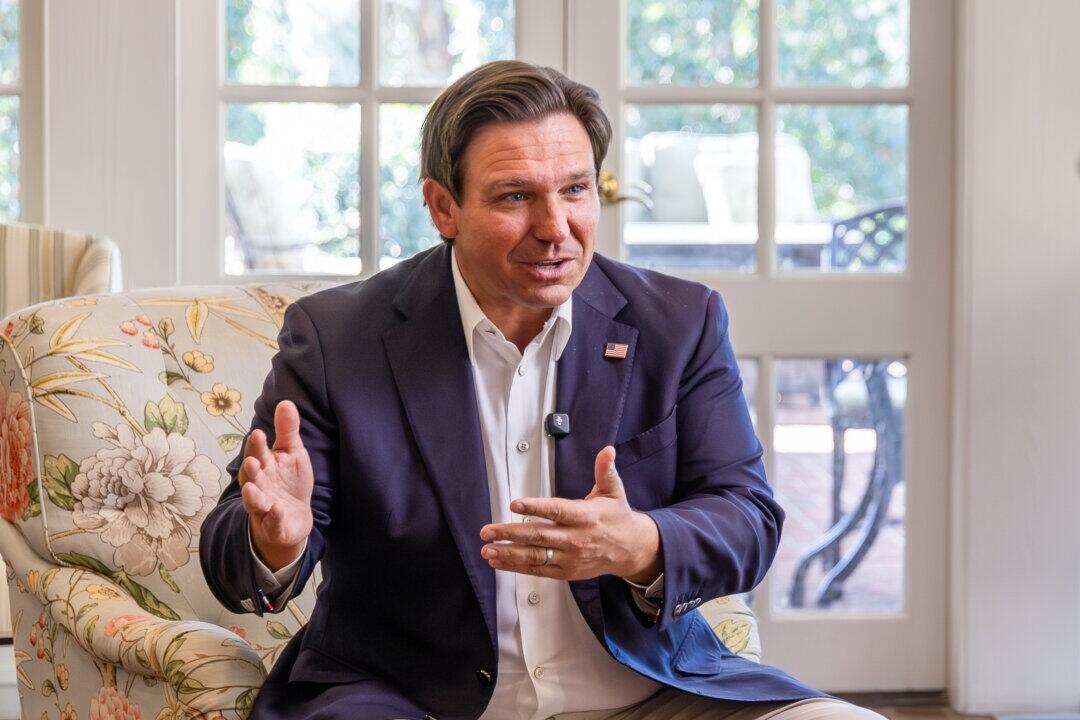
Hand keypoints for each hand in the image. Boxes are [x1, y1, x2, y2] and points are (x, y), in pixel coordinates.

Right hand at [240, 400, 313, 570]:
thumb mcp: (292, 453)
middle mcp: (258, 485)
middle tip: (252, 461)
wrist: (293, 518)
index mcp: (263, 465)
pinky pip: (271, 522)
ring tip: (252, 489)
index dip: (256, 445)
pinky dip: (272, 517)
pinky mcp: (273, 525)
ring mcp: (263, 506)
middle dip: (250, 469)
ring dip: (253, 495)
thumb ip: (287, 430)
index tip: (258, 434)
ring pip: (254, 501)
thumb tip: (285, 402)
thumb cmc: (288, 481)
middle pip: (251, 476)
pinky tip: (276, 510)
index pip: (257, 453)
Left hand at [479, 446, 661, 582]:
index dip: (535, 507)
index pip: (557, 511)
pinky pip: (538, 570)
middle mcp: (576, 539)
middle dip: (510, 533)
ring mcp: (569, 558)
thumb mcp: (614, 491)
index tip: (515, 503)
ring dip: (509, 553)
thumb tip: (607, 450)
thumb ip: (605, 471)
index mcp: (585, 517)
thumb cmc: (617, 518)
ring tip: (488, 549)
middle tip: (488, 531)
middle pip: (538, 536)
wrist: (631, 550)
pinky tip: (499, 561)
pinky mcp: (565, 572)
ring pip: (535, 556)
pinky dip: (517, 567)